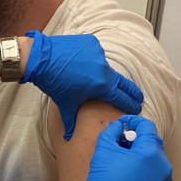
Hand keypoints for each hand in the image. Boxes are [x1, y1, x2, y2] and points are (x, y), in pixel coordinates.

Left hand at [21, 31, 143, 139]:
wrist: (41, 59)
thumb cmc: (54, 83)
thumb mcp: (65, 103)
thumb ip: (70, 121)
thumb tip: (68, 138)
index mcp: (101, 85)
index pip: (121, 97)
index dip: (130, 103)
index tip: (137, 107)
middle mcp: (104, 69)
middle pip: (122, 82)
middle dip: (131, 90)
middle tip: (138, 96)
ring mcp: (99, 53)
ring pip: (104, 67)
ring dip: (100, 73)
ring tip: (88, 76)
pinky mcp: (92, 43)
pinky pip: (95, 53)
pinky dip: (90, 59)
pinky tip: (80, 63)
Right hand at [77, 116, 172, 180]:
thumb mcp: (102, 152)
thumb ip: (111, 132)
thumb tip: (118, 127)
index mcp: (151, 152)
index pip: (146, 126)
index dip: (132, 121)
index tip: (121, 124)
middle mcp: (163, 164)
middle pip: (151, 142)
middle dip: (136, 139)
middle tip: (119, 142)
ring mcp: (164, 180)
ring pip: (154, 158)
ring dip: (140, 154)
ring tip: (122, 160)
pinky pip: (154, 173)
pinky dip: (144, 168)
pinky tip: (128, 175)